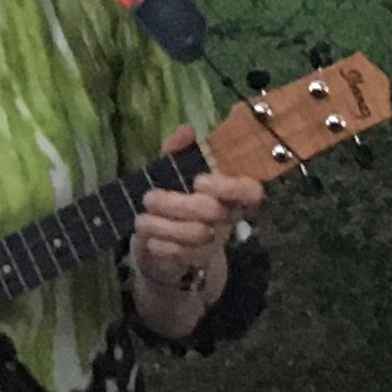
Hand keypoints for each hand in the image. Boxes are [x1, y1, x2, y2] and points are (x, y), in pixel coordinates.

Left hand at [130, 124, 260, 320]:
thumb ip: (178, 152)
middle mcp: (226, 217)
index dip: (229, 187)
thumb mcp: (171, 172)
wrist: (161, 243)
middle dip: (178, 204)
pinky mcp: (195, 261)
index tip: (199, 181)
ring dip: (164, 225)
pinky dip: (163, 246)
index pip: (250, 190)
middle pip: (213, 211)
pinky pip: (183, 256)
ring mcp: (212, 241)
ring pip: (197, 235)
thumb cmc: (172, 198)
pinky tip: (149, 239)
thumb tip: (186, 130)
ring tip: (141, 219)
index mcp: (228, 193)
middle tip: (149, 197)